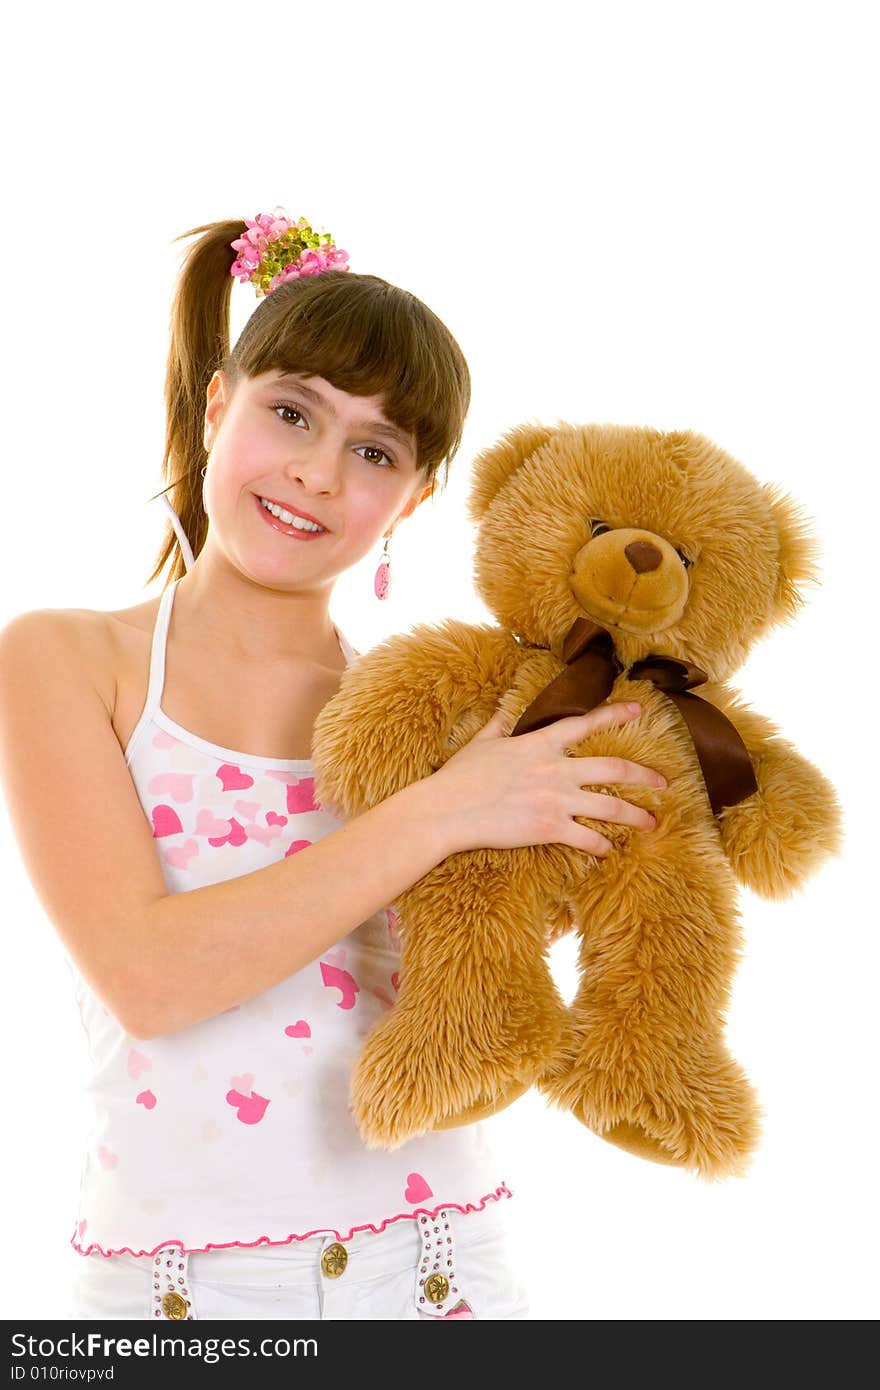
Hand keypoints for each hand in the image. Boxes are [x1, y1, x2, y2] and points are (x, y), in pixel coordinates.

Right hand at [428, 702, 666, 855]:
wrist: (448, 810)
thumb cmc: (459, 777)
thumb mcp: (480, 743)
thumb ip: (498, 725)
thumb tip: (503, 710)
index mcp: (540, 744)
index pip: (585, 724)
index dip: (616, 714)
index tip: (640, 709)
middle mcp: (556, 769)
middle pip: (613, 769)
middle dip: (644, 776)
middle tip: (664, 782)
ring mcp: (556, 800)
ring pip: (610, 807)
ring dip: (636, 816)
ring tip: (653, 823)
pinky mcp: (550, 829)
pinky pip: (587, 839)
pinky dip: (602, 847)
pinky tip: (609, 852)